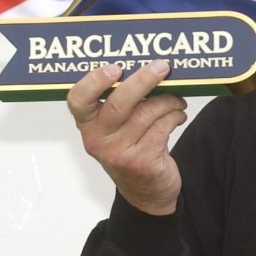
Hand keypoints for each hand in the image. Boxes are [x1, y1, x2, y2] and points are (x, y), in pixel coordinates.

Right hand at [67, 60, 187, 215]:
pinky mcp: (141, 162)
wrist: (146, 190)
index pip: (78, 100)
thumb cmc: (132, 145)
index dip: (94, 81)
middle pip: (119, 103)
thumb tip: (149, 65)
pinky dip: (175, 115)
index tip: (115, 68)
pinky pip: (163, 126)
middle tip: (162, 67)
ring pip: (148, 112)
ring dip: (169, 100)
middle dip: (144, 80)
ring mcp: (119, 153)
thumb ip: (123, 99)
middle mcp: (98, 139)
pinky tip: (178, 115)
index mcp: (88, 123)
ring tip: (177, 100)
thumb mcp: (118, 125)